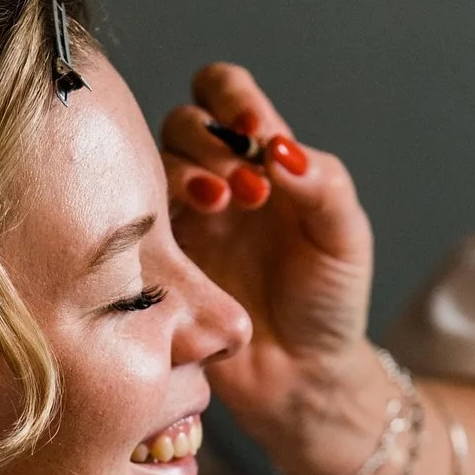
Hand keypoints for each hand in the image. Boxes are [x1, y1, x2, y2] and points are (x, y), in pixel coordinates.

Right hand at [160, 63, 381, 474]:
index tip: (258, 131)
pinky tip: (183, 239)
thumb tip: (278, 148)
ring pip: (150, 165)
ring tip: (221, 205)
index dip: (232, 98)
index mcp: (257, 162)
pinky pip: (131, 223)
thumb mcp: (343, 236)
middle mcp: (212, 183)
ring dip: (185, 172)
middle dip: (211, 141)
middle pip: (182, 122)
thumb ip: (321, 182)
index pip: (224, 93)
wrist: (302, 380)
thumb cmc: (328, 305)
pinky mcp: (153, 262)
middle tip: (249, 186)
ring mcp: (178, 223)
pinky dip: (152, 216)